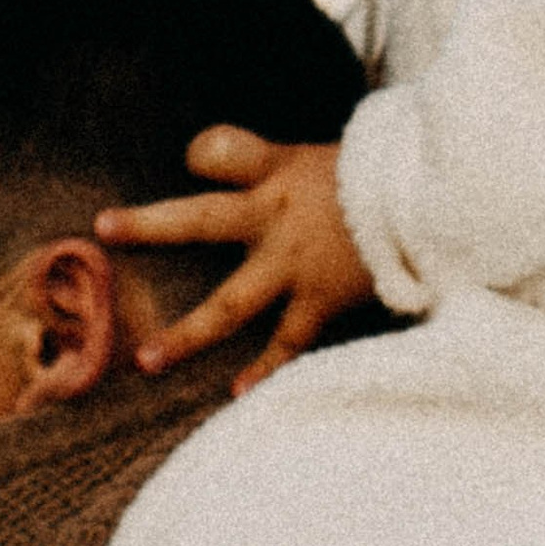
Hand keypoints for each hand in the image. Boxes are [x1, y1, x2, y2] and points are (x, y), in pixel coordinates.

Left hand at [95, 129, 374, 391]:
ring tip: (147, 360)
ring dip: (188, 333)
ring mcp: (296, 264)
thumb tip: (213, 158)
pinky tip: (237, 394)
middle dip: (151, 226)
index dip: (203, 153)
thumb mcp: (324, 156)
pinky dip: (265, 370)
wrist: (441, 206)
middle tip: (103, 229)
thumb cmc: (384, 181)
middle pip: (201, 218)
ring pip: (230, 303)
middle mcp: (276, 217)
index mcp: (278, 174)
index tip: (190, 160)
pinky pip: (286, 342)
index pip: (220, 151)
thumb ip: (266, 161)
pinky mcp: (322, 300)